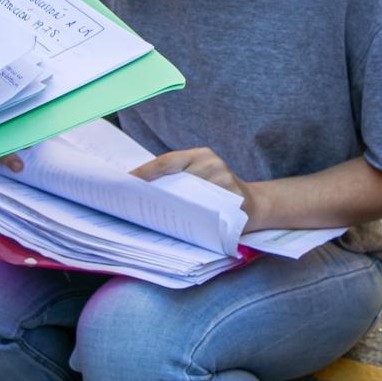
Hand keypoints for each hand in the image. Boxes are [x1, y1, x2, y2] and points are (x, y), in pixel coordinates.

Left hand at [131, 147, 260, 218]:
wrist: (255, 204)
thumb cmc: (219, 191)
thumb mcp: (202, 176)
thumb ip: (181, 176)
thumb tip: (143, 186)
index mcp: (200, 155)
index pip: (167, 161)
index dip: (145, 172)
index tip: (125, 181)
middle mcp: (212, 163)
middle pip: (175, 177)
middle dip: (152, 189)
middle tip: (130, 201)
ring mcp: (223, 180)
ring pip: (187, 196)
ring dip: (167, 206)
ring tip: (147, 215)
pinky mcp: (231, 199)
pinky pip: (204, 211)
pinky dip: (188, 218)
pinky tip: (175, 225)